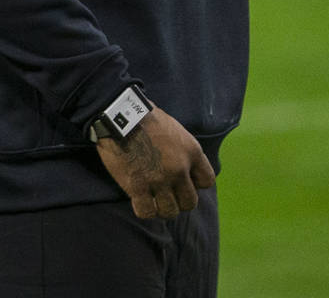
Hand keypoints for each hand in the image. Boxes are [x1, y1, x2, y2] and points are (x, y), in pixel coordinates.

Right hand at [95, 105, 215, 218]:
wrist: (121, 116)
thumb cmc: (146, 118)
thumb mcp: (175, 130)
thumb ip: (183, 151)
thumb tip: (186, 168)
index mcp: (191, 151)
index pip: (207, 181)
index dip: (195, 183)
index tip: (185, 180)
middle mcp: (179, 169)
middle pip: (190, 202)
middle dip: (179, 200)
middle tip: (168, 193)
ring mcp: (159, 180)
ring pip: (170, 212)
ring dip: (162, 208)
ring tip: (154, 199)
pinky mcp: (138, 187)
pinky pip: (147, 212)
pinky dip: (144, 209)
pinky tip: (140, 200)